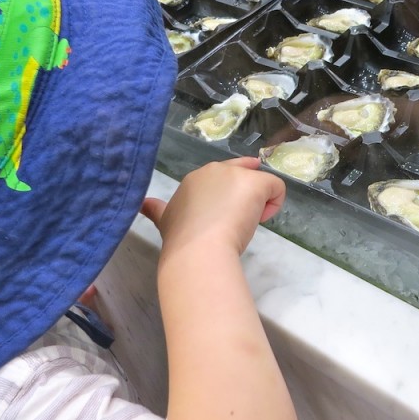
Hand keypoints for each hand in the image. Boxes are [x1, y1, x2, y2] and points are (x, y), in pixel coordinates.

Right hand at [141, 157, 285, 257]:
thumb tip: (141, 204)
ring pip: (260, 181)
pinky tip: (262, 219)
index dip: (229, 192)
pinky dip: (275, 203)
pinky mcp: (255, 182)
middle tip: (239, 219)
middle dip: (245, 195)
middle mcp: (214, 170)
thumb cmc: (182, 240)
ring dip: (259, 202)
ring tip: (247, 223)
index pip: (220, 175)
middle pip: (241, 173)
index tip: (230, 210)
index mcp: (194, 179)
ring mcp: (236, 174)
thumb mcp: (165, 221)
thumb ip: (157, 210)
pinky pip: (276, 186)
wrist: (198, 250)